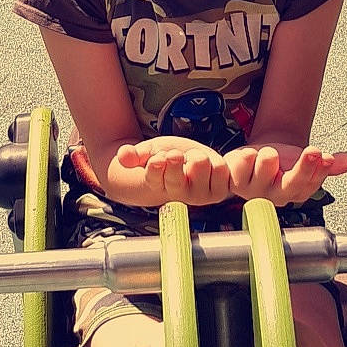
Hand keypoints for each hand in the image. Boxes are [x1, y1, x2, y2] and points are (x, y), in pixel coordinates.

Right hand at [111, 138, 232, 206]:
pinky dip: (219, 162)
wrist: (190, 166)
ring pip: (201, 165)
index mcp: (158, 185)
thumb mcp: (150, 151)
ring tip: (193, 159)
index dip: (156, 167)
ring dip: (197, 156)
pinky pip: (223, 170)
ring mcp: (201, 194)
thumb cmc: (167, 158)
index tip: (158, 158)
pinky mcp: (220, 190)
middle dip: (176, 161)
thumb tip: (123, 155)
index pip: (155, 179)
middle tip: (176, 154)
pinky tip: (216, 162)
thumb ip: (135, 154)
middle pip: (178, 176)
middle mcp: (180, 195)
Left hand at [222, 142, 346, 207]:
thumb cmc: (282, 162)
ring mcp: (254, 189)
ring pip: (264, 174)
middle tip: (314, 152)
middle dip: (303, 169)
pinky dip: (246, 159)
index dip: (319, 172)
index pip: (310, 186)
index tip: (327, 157)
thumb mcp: (305, 160)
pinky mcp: (234, 181)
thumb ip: (327, 163)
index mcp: (294, 192)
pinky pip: (240, 169)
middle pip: (290, 186)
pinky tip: (250, 153)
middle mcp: (275, 195)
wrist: (255, 157)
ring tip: (271, 152)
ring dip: (269, 160)